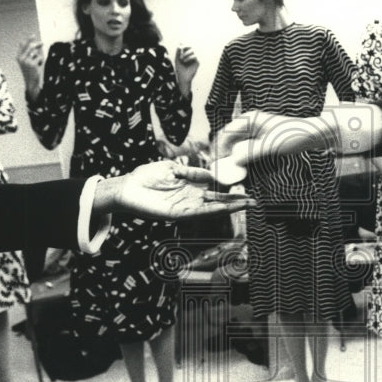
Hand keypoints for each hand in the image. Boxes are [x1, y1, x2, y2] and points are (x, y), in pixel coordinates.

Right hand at [17, 36, 44, 98]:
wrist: (31, 82)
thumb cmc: (30, 71)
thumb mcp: (28, 61)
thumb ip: (31, 53)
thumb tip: (36, 43)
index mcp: (18, 57)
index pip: (23, 45)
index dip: (28, 40)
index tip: (33, 35)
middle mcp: (21, 58)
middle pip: (30, 46)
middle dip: (37, 44)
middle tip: (42, 43)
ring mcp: (26, 61)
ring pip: (36, 52)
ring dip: (39, 57)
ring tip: (38, 63)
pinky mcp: (32, 64)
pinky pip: (40, 58)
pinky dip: (41, 61)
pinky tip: (38, 66)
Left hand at [95, 161, 250, 220]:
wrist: (127, 186)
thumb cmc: (146, 176)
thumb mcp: (173, 168)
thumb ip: (192, 172)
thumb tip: (212, 175)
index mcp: (190, 188)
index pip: (215, 191)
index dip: (229, 191)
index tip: (245, 188)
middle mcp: (190, 200)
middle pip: (217, 202)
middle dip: (236, 202)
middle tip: (255, 202)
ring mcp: (185, 207)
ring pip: (211, 208)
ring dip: (229, 208)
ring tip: (246, 205)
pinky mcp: (177, 214)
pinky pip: (197, 212)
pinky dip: (212, 210)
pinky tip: (225, 208)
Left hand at [174, 46, 198, 91]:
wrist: (183, 78)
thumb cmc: (179, 69)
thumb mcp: (177, 60)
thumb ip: (178, 52)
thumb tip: (179, 45)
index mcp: (186, 55)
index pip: (187, 46)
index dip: (184, 44)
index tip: (180, 44)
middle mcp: (191, 56)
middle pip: (191, 46)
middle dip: (186, 46)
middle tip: (181, 49)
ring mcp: (195, 59)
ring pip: (193, 51)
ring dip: (186, 53)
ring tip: (181, 58)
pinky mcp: (197, 62)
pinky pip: (195, 56)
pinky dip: (189, 57)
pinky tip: (184, 61)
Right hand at [214, 111, 326, 165]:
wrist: (310, 134)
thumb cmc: (293, 135)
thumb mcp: (271, 146)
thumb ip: (252, 152)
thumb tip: (234, 161)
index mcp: (248, 119)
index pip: (225, 133)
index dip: (218, 148)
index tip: (216, 163)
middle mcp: (248, 122)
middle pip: (227, 138)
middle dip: (222, 153)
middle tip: (219, 168)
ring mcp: (253, 129)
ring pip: (234, 143)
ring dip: (230, 156)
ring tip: (228, 170)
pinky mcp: (258, 137)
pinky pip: (243, 147)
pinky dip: (240, 156)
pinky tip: (240, 166)